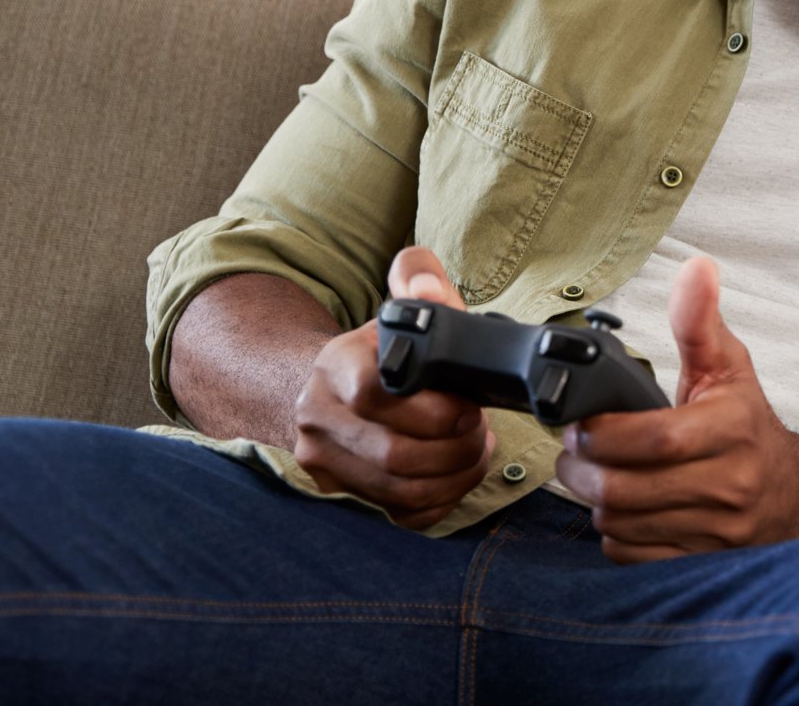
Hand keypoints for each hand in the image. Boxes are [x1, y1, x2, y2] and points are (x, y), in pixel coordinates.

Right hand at [291, 247, 493, 529]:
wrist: (334, 396)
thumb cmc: (382, 356)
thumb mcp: (401, 314)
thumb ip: (420, 283)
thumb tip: (425, 285)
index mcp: (335, 364)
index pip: (374, 393)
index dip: (433, 408)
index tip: (468, 405)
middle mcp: (318, 417)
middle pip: (393, 452)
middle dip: (454, 447)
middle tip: (480, 430)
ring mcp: (325, 464)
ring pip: (398, 490)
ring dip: (453, 476)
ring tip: (477, 451)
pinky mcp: (342, 496)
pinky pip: (399, 515)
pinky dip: (441, 501)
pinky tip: (457, 476)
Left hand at [555, 256, 798, 563]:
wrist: (794, 495)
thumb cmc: (748, 425)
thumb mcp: (728, 366)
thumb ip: (700, 320)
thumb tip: (696, 268)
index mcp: (732, 429)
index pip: (655, 439)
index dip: (603, 435)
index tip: (582, 423)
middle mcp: (729, 484)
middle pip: (626, 489)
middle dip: (581, 470)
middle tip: (571, 451)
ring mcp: (717, 529)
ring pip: (622, 524)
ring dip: (593, 501)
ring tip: (592, 476)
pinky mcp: (702, 561)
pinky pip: (633, 556)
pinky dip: (614, 534)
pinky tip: (621, 509)